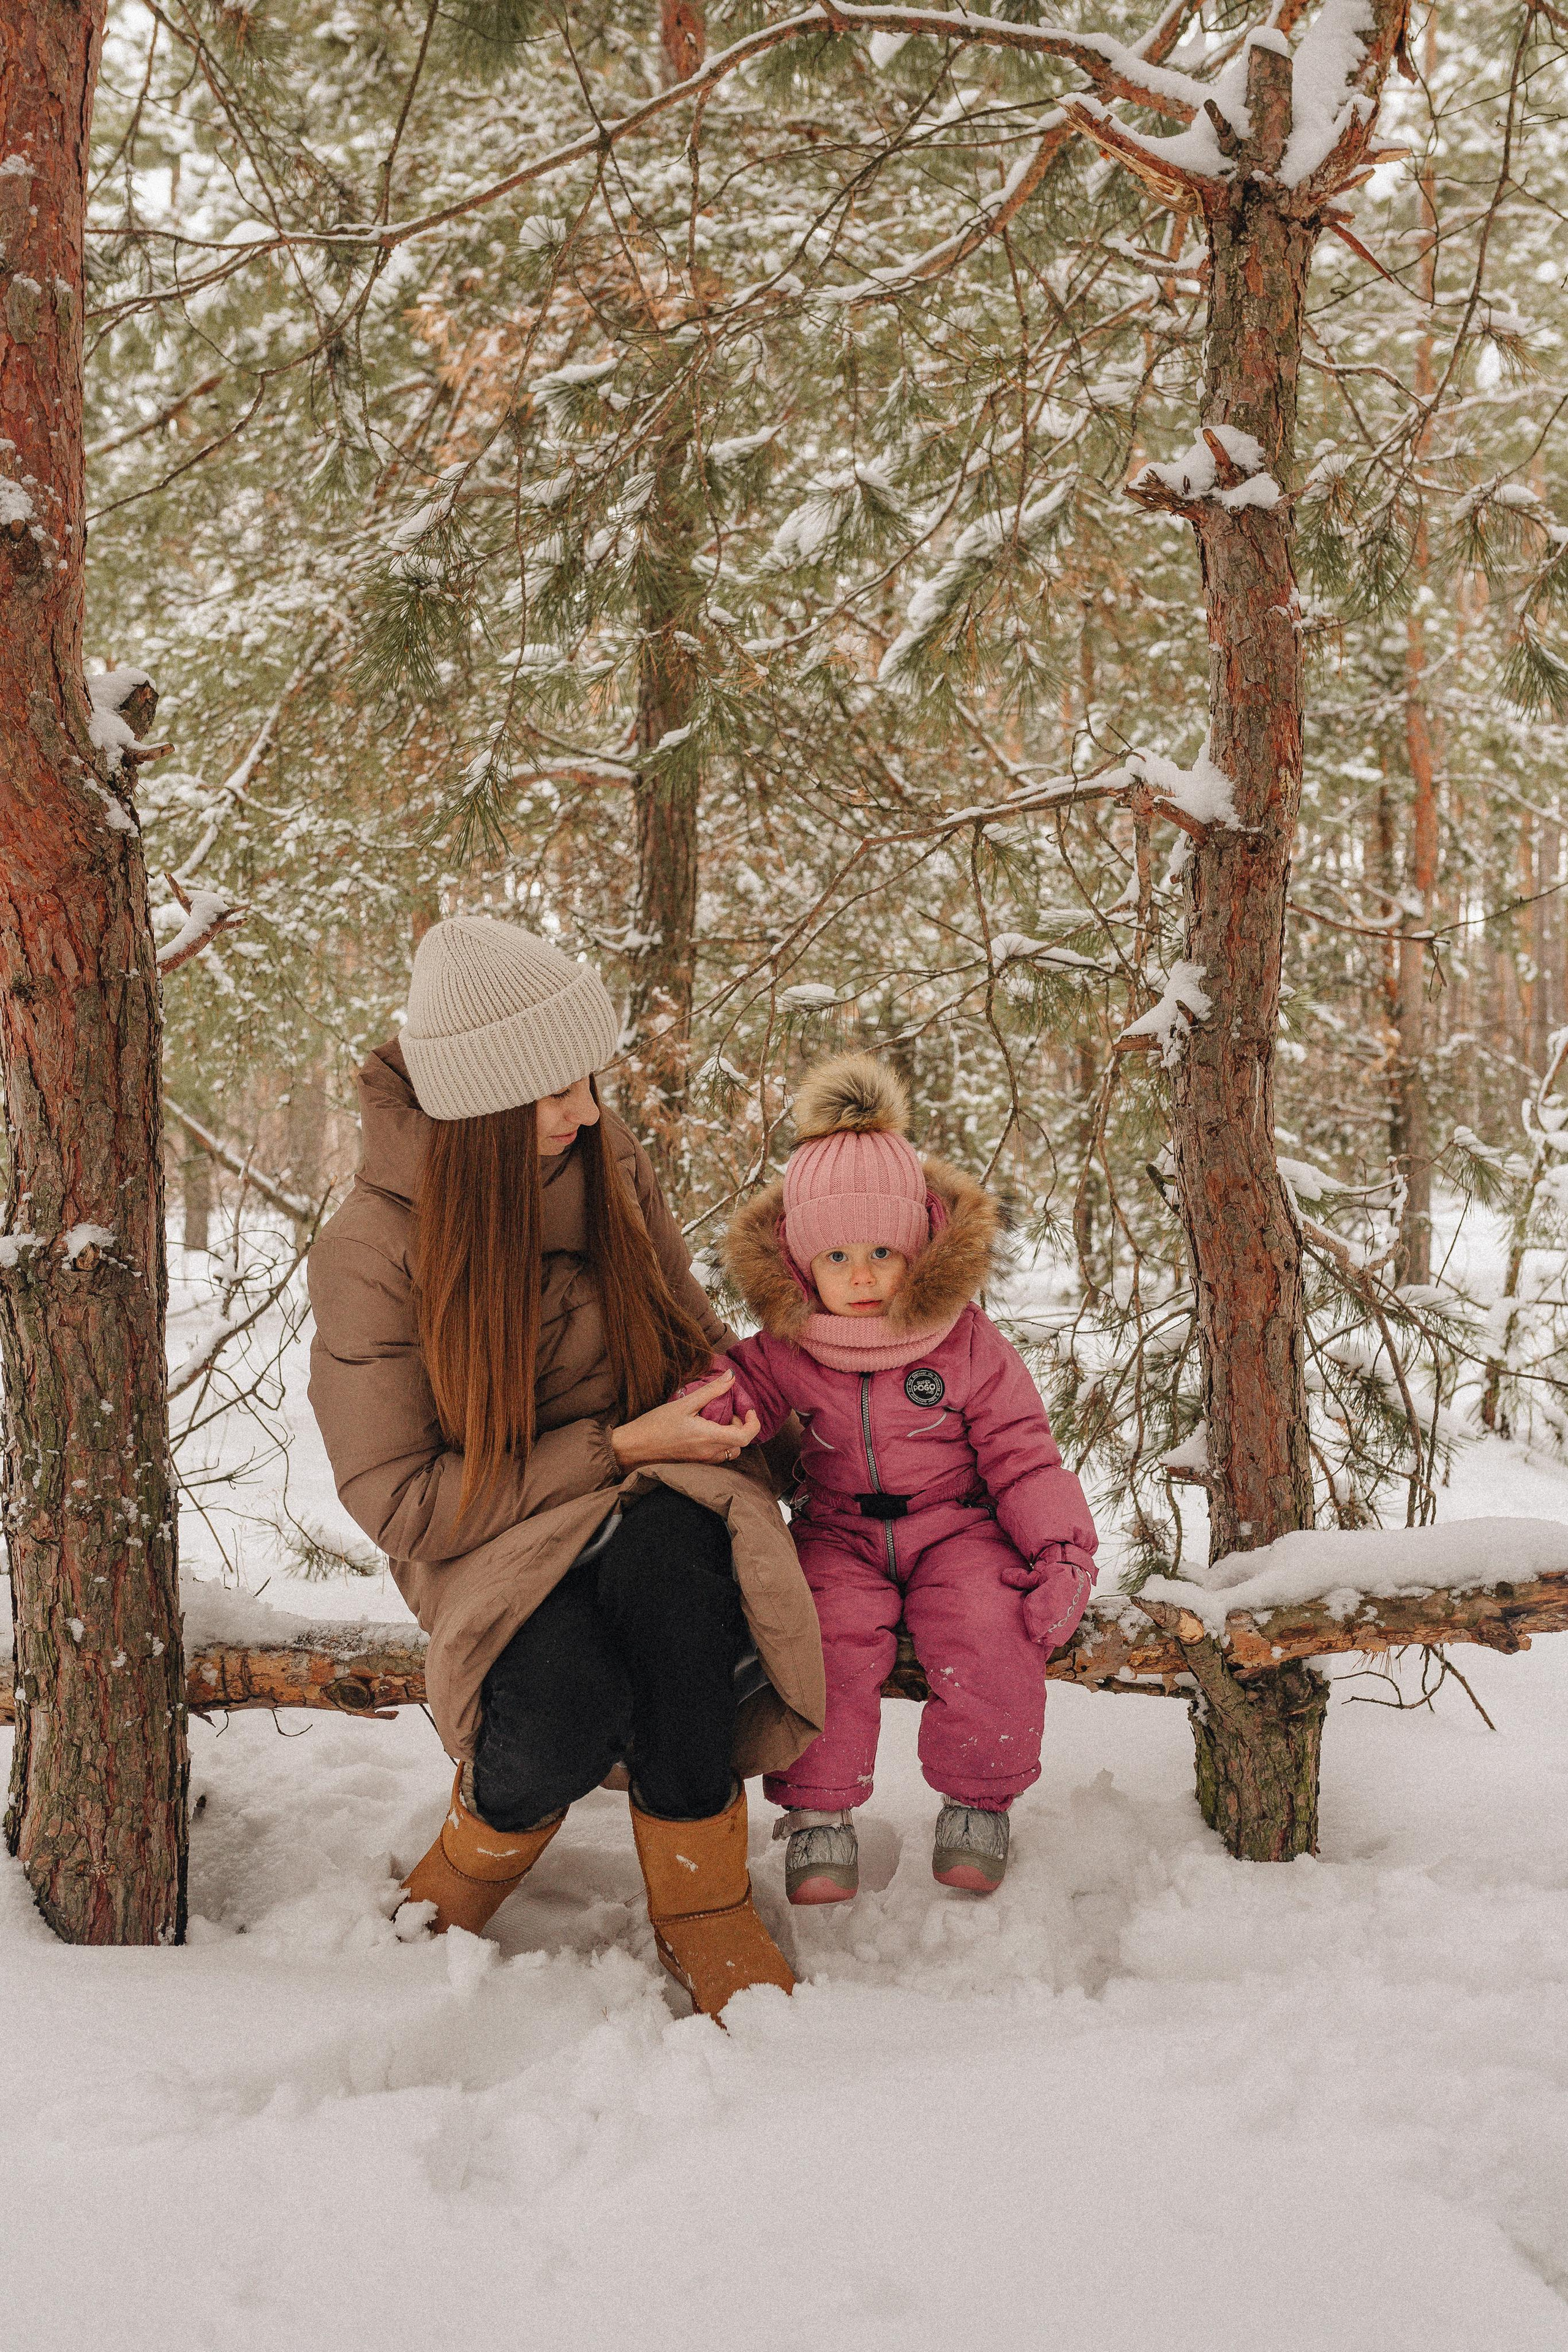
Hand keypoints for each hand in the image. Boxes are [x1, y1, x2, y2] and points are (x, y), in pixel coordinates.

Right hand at [609, 1371, 761, 1470]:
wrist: (633, 1447)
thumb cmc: (655, 1425)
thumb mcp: (684, 1403)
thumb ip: (711, 1391)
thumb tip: (731, 1376)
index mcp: (709, 1438)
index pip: (745, 1437)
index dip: (753, 1423)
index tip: (748, 1409)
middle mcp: (709, 1453)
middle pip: (739, 1444)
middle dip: (739, 1426)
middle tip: (726, 1409)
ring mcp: (702, 1460)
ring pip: (729, 1451)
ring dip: (730, 1435)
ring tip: (715, 1418)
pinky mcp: (695, 1462)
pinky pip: (717, 1455)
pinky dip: (719, 1442)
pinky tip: (705, 1428)